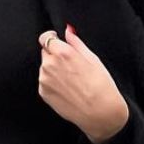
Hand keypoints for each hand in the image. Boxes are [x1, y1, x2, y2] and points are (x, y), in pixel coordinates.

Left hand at [37, 23, 129, 143]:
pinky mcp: (43, 92)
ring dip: (53, 70)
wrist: (99, 112)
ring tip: (71, 80)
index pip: (46, 37)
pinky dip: (52, 83)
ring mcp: (44, 80)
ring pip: (45, 68)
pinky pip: (45, 82)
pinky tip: (67, 89)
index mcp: (62, 53)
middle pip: (45, 52)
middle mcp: (49, 65)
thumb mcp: (92, 58)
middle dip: (54, 55)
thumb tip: (68, 31)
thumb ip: (76, 42)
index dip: (52, 38)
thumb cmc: (100, 85)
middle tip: (71, 66)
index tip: (56, 41)